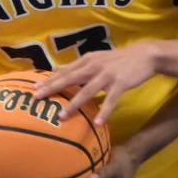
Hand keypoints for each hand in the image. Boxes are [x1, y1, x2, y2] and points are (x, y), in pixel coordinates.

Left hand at [33, 43, 159, 123]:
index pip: (64, 71)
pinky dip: (104, 111)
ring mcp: (108, 75)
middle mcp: (94, 66)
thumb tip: (60, 71)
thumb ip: (80, 66)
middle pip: (70, 78)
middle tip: (37, 98)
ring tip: (62, 117)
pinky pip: (111, 99)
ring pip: (87, 91)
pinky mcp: (121, 83)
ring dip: (74, 104)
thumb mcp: (97, 58)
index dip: (49, 80)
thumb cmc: (119, 59)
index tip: (33, 88)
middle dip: (52, 88)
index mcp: (88, 60)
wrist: (145, 54)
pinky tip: (97, 122)